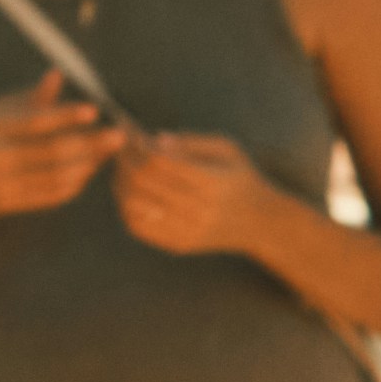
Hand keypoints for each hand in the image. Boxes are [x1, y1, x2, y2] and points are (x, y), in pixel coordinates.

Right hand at [0, 74, 117, 220]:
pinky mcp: (7, 203)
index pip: (33, 122)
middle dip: (90, 144)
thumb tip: (58, 75)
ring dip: (87, 165)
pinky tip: (87, 170)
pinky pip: (51, 195)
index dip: (65, 116)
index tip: (93, 110)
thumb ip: (27, 98)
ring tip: (107, 152)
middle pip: (51, 152)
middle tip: (118, 135)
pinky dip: (74, 183)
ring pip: (56, 176)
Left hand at [108, 128, 283, 258]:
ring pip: (135, 204)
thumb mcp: (227, 150)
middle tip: (119, 149)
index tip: (130, 136)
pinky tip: (129, 192)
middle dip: (125, 161)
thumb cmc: (240, 179)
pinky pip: (138, 226)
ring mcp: (188, 231)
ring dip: (121, 183)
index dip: (139, 146)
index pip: (160, 162)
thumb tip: (155, 139)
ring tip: (123, 169)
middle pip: (143, 182)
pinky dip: (126, 206)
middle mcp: (200, 210)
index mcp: (212, 183)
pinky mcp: (179, 245)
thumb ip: (191, 141)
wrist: (261, 223)